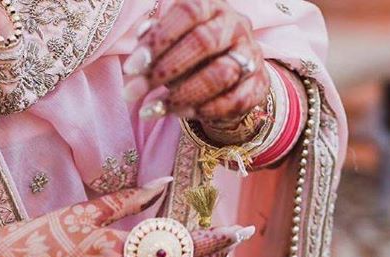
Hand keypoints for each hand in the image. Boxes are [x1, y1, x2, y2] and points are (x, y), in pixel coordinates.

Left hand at [123, 0, 269, 129]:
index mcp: (212, 6)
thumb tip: (140, 45)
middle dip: (164, 70)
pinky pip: (233, 101)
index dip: (159, 39)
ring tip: (153, 109)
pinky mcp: (258, 85)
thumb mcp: (171, 43)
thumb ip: (155, 41)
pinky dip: (204, 111)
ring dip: (181, 96)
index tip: (131, 67)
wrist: (231, 79)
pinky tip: (181, 114)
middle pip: (203, 42)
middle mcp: (235, 26)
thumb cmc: (192, 56)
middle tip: (135, 92)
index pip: (188, 12)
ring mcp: (250, 55)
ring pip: (219, 75)